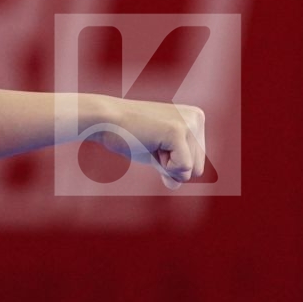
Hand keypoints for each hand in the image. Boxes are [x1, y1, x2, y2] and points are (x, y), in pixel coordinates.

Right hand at [89, 96, 206, 188]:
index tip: (154, 143)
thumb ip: (172, 168)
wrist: (104, 121)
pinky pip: (183, 168)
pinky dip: (164, 166)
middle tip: (151, 144)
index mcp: (196, 118)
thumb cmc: (128, 136)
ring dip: (166, 165)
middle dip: (171, 166)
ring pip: (192, 170)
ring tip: (150, 142)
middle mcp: (197, 117)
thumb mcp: (157, 153)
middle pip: (198, 169)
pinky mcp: (177, 131)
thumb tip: (176, 184)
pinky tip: (151, 145)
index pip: (198, 163)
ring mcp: (189, 123)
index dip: (172, 163)